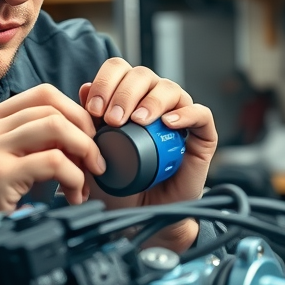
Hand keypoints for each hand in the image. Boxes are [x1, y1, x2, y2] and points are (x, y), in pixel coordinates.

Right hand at [0, 84, 104, 283]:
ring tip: (86, 180)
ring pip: (56, 127)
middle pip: (53, 108)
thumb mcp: (2, 159)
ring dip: (83, 154)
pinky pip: (53, 162)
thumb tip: (79, 132)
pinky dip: (74, 178)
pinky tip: (72, 195)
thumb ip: (31, 142)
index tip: (89, 136)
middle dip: (85, 134)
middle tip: (95, 162)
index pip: (43, 94)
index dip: (75, 112)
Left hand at [80, 58, 217, 251]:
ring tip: (139, 121)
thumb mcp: (94, 152)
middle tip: (112, 118)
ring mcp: (179, 115)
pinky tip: (169, 124)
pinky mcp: (202, 135)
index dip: (105, 82)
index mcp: (128, 97)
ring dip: (151, 101)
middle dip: (124, 92)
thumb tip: (82, 88)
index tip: (93, 108)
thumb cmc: (119, 182)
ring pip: (169, 89)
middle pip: (142, 75)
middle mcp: (154, 100)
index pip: (119, 70)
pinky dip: (186, 114)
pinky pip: (201, 114)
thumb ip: (87, 122)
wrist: (141, 214)